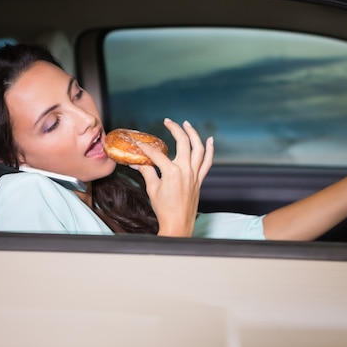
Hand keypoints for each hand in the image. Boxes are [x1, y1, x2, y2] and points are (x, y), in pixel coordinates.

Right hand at [135, 118, 213, 236]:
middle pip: (183, 142)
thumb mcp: (152, 188)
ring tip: (187, 124)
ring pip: (199, 148)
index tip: (139, 143)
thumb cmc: (164, 209)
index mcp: (172, 172)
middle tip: (168, 121)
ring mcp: (195, 174)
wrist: (178, 224)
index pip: (157, 153)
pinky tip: (209, 140)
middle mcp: (186, 170)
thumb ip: (146, 172)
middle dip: (175, 129)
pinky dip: (210, 150)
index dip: (146, 147)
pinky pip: (208, 162)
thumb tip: (136, 162)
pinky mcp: (200, 180)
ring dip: (194, 134)